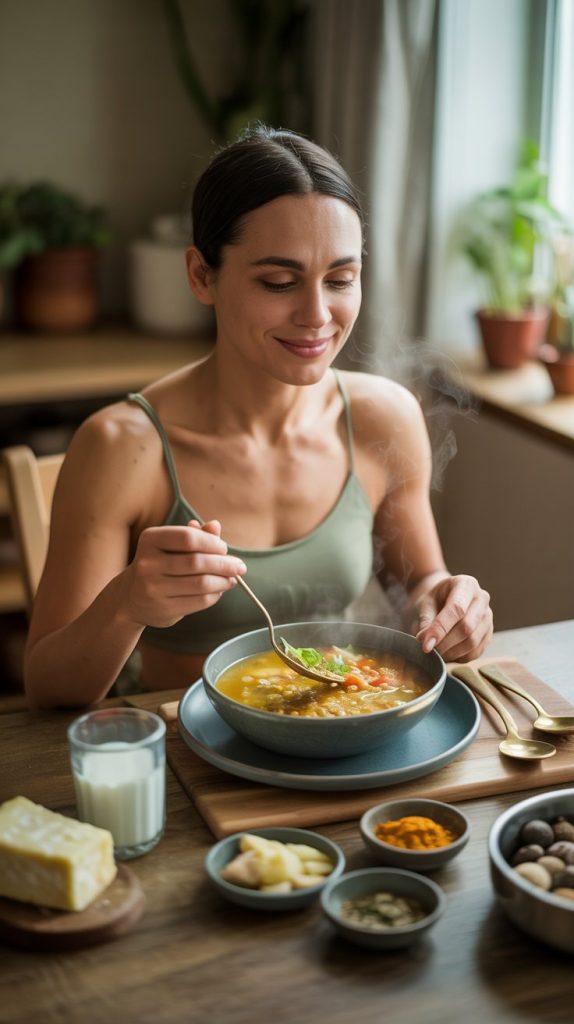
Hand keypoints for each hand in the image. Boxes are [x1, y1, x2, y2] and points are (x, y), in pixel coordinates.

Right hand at [123, 519, 245, 627]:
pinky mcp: (163, 609)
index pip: (188, 537)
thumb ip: (194, 535)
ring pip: (201, 583)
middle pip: (197, 562)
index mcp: (150, 540)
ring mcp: (153, 588)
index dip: (212, 542)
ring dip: (224, 581)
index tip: (224, 548)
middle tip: (239, 566)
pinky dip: (215, 595)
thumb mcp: (171, 546)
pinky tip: (219, 590)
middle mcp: (148, 563)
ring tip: (232, 578)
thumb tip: (216, 525)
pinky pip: (199, 601)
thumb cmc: (159, 564)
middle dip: (225, 564)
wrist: (130, 597)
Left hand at [414, 574, 492, 661]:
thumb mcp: (425, 604)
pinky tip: (446, 653)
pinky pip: (475, 651)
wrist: (445, 600)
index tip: (426, 645)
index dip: (440, 629)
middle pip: (467, 627)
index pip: (456, 609)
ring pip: (472, 642)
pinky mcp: (488, 634)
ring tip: (435, 653)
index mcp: (466, 584)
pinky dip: (459, 657)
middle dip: (445, 643)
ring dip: (451, 652)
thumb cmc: (435, 600)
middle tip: (428, 651)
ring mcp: (488, 617)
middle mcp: (482, 599)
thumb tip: (425, 642)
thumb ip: (426, 621)